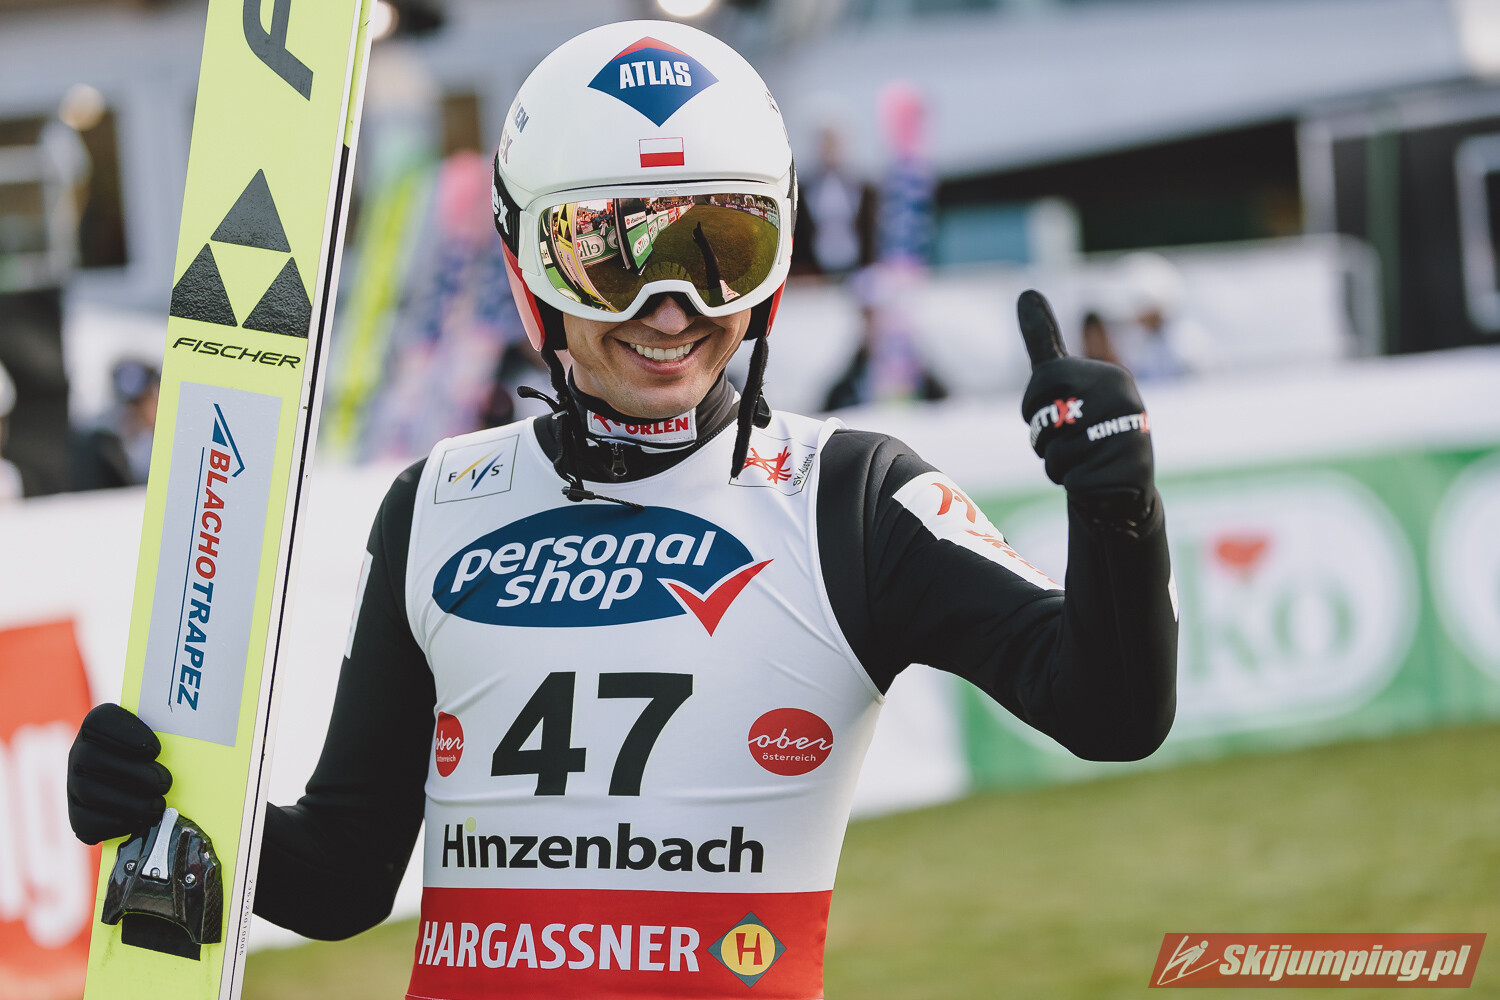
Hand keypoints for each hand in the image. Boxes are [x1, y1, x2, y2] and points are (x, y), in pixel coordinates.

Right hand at [67, 703, 171, 844]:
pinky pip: (84, 822)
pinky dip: (113, 824)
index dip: (126, 733)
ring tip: (157, 805)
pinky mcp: (77, 814)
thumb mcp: (168, 737)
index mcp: (99, 726)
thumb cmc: (161, 756)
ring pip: (88, 791)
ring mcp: (74, 783)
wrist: (140, 786)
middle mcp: (80, 752)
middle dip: (133, 773)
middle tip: (164, 783)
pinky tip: (137, 823)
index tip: (156, 749)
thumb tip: (211, 730)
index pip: (101, 720)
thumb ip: (177, 733)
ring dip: (127, 802)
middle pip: (92, 758)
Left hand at [1017, 290, 1155, 526]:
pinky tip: (1094, 477)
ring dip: (1057, 463)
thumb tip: (1026, 290)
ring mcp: (1127, 433)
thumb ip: (1044, 339)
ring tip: (1084, 458)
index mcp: (1108, 375)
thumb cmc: (1086, 427)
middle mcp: (1122, 399)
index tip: (1056, 411)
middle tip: (1070, 440)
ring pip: (1054, 452)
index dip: (1034, 405)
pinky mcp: (1127, 469)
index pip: (1043, 381)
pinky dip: (1072, 483)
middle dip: (1042, 437)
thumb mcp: (1065, 381)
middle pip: (1044, 419)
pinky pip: (1070, 478)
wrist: (1118, 483)